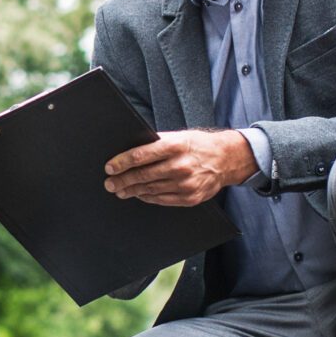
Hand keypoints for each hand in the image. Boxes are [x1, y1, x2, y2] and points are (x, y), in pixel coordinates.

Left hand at [103, 128, 254, 207]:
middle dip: (122, 180)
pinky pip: (162, 200)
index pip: (141, 155)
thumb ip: (156, 143)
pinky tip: (139, 195)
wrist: (226, 159)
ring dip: (132, 191)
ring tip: (120, 190)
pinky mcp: (190, 198)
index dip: (122, 162)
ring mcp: (186, 184)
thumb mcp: (178, 137)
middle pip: (143, 175)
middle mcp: (180, 165)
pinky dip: (147, 197)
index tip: (109, 167)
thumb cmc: (198, 145)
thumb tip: (129, 150)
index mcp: (175, 146)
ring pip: (150, 190)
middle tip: (109, 183)